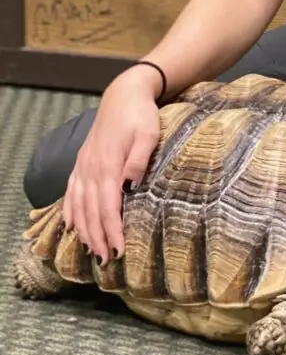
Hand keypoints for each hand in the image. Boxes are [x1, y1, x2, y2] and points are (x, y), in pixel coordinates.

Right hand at [62, 67, 162, 264]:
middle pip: (91, 210)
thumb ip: (139, 157)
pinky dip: (69, 210)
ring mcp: (84, 165)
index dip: (112, 230)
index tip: (118, 250)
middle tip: (106, 260)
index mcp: (109, 164)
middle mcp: (92, 168)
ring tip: (91, 250)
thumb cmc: (140, 115)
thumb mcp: (148, 132)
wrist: (123, 95)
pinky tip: (71, 226)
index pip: (108, 205)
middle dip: (97, 236)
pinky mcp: (82, 162)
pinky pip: (71, 191)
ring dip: (84, 229)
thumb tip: (131, 182)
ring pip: (79, 204)